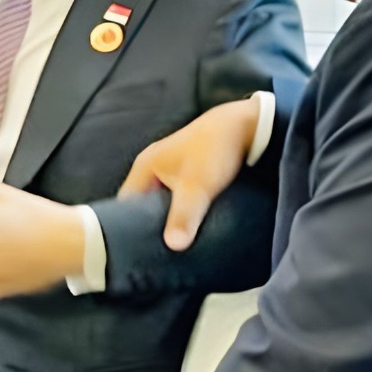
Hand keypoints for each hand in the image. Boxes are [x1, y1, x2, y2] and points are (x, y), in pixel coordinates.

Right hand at [123, 98, 260, 251]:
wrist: (245, 125)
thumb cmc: (214, 150)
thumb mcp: (197, 188)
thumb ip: (183, 217)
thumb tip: (173, 246)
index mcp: (145, 166)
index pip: (126, 203)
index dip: (129, 224)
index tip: (138, 244)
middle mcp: (154, 165)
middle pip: (143, 202)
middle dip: (151, 222)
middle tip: (160, 245)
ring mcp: (171, 166)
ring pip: (163, 199)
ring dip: (170, 215)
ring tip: (177, 237)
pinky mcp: (189, 170)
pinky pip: (178, 194)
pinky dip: (183, 207)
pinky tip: (193, 221)